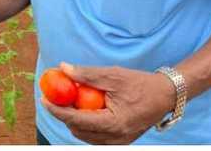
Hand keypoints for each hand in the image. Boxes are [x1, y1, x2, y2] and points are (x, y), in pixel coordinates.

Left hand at [40, 62, 175, 143]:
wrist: (166, 95)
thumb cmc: (140, 84)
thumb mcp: (112, 75)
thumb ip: (87, 74)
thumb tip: (63, 68)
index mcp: (114, 123)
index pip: (77, 121)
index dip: (57, 110)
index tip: (44, 99)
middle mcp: (116, 137)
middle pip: (78, 131)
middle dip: (64, 115)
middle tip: (56, 98)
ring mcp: (120, 141)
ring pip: (86, 136)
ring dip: (74, 121)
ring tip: (72, 101)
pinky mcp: (121, 140)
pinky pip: (96, 137)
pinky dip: (86, 125)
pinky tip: (86, 109)